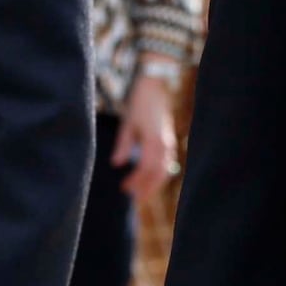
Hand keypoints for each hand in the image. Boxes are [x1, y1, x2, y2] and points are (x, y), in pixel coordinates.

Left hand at [114, 70, 181, 219]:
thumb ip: (123, 145)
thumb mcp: (128, 123)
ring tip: (141, 191)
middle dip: (147, 187)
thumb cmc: (139, 103)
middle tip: (134, 198)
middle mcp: (165, 145)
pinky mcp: (169, 140)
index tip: (124, 188)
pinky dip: (159, 173)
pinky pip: (167, 163)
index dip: (137, 181)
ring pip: (165, 170)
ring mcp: (169, 143)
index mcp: (155, 142)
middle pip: (159, 174)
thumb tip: (116, 164)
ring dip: (153, 182)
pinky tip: (149, 177)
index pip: (147, 169)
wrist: (155, 86)